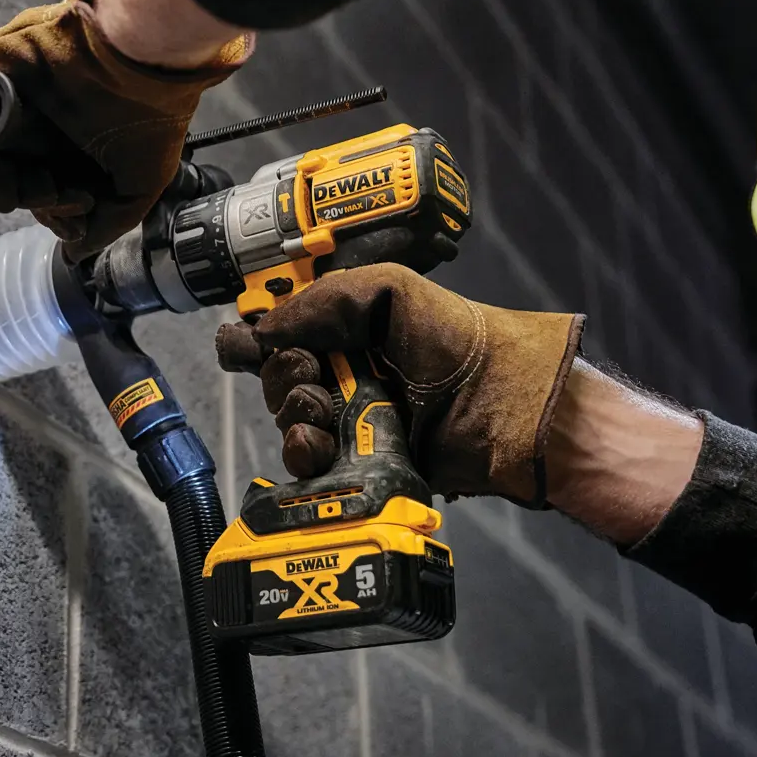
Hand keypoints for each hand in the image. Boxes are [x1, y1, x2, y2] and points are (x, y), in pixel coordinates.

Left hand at [0, 0, 249, 260]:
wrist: (146, 59)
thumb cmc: (151, 116)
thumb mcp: (138, 189)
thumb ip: (106, 226)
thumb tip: (76, 253)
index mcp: (57, 140)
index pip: (21, 184)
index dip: (41, 206)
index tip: (77, 208)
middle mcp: (27, 116)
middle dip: (9, 196)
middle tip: (52, 195)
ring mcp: (5, 88)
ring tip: (36, 179)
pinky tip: (0, 153)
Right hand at [216, 264, 585, 507]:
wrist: (498, 409)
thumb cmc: (456, 342)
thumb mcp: (389, 291)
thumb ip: (322, 301)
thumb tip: (262, 330)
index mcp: (348, 330)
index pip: (282, 334)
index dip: (262, 341)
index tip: (258, 346)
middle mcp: (344, 374)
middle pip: (278, 380)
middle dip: (287, 377)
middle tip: (316, 376)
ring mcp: (349, 422)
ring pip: (288, 424)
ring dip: (294, 417)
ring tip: (322, 414)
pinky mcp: (356, 465)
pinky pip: (308, 465)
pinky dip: (304, 455)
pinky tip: (321, 447)